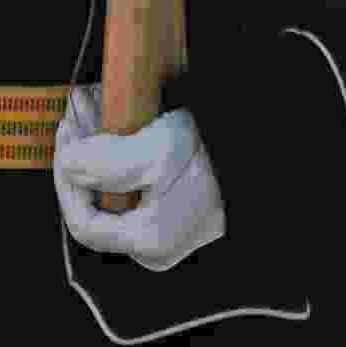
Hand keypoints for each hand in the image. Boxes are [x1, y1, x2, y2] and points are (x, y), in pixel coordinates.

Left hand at [54, 89, 224, 269]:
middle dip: (84, 153)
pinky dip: (126, 150)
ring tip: (99, 104)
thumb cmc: (223, 152)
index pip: (83, 221)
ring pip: (120, 189)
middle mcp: (159, 242)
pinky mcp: (187, 202)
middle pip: (101, 202)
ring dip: (102, 146)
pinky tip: (125, 118)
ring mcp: (174, 225)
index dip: (66, 177)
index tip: (66, 134)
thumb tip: (71, 164)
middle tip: (80, 110)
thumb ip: (104, 163)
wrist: (279, 143)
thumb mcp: (160, 149)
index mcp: (150, 240)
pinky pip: (142, 181)